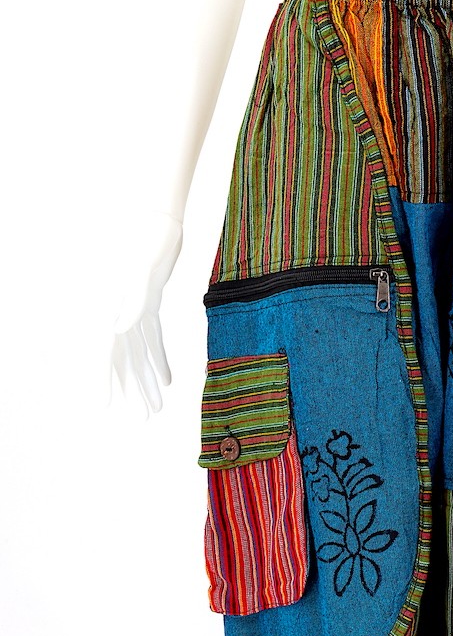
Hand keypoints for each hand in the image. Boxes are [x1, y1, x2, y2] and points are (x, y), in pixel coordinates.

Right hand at [107, 210, 183, 415]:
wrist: (159, 218)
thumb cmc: (150, 240)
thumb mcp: (142, 271)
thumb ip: (133, 300)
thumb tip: (119, 329)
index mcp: (112, 305)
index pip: (103, 350)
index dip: (102, 378)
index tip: (104, 404)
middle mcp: (119, 310)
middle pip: (122, 359)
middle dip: (132, 390)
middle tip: (143, 417)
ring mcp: (133, 307)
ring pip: (138, 353)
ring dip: (146, 380)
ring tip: (156, 407)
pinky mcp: (149, 301)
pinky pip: (152, 337)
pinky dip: (158, 358)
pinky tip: (166, 380)